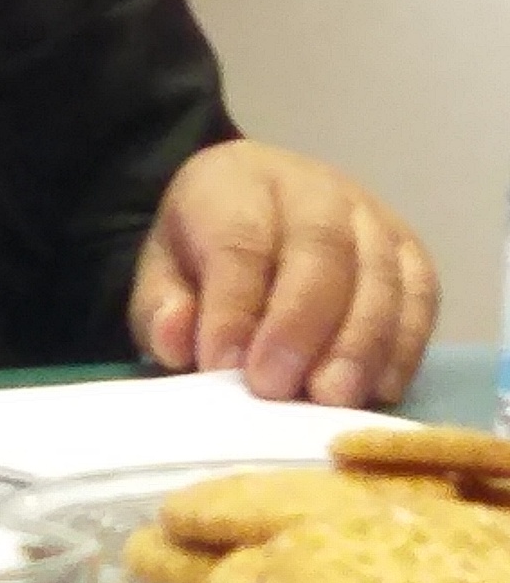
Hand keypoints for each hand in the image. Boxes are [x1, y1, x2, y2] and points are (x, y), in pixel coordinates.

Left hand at [129, 140, 437, 407]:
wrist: (256, 200)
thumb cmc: (208, 244)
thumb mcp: (164, 267)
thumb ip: (162, 306)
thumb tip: (180, 341)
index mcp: (237, 181)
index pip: (239, 239)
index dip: (232, 306)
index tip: (222, 365)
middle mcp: (313, 188)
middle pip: (319, 250)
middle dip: (299, 325)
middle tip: (278, 389)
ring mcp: (370, 217)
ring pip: (377, 275)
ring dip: (357, 345)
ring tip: (330, 400)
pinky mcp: (409, 250)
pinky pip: (420, 297)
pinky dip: (404, 346)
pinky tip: (378, 390)